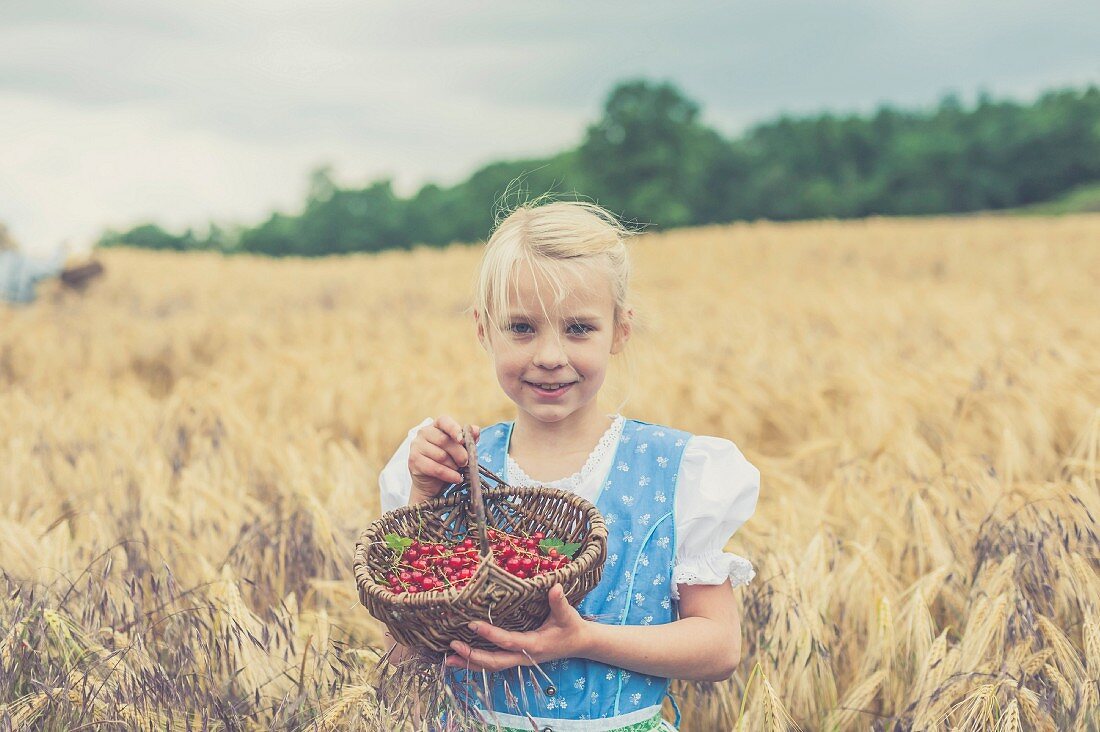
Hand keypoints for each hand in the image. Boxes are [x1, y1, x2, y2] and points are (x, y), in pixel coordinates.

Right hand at [408, 416, 479, 502]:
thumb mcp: (460, 450)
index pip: (444, 421)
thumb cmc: (447, 462)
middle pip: (444, 440)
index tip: (463, 440)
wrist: (430, 482)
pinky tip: (456, 478)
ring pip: (441, 456)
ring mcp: (416, 446)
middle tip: (465, 462)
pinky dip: (449, 475)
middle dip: (459, 453)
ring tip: (458, 470)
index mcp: (435, 426)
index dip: (454, 429)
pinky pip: (435, 468)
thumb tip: (476, 430)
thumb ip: (468, 439)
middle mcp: (423, 433)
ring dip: (454, 466)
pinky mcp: (414, 461)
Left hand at [445, 584, 588, 671]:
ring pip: (491, 666)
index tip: (472, 625)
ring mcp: (520, 660)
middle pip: (494, 662)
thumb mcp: (568, 615)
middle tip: (452, 646)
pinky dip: (477, 663)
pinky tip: (462, 659)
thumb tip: (554, 587)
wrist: (580, 643)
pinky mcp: (517, 658)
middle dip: (472, 656)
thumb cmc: (572, 627)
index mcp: (534, 645)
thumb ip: (559, 602)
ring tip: (448, 659)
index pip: (508, 641)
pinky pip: (494, 663)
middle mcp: (524, 656)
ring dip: (470, 663)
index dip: (490, 635)